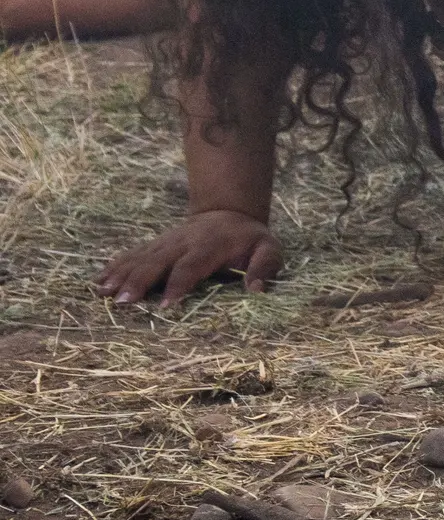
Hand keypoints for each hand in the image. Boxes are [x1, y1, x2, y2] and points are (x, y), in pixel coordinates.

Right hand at [101, 211, 283, 307]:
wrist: (228, 213)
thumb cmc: (250, 239)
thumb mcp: (268, 249)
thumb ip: (265, 267)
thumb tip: (257, 291)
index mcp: (210, 245)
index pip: (191, 266)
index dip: (178, 284)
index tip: (165, 305)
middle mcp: (182, 243)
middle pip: (157, 261)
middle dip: (140, 281)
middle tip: (123, 302)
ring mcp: (165, 242)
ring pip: (140, 258)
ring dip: (121, 275)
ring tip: (103, 293)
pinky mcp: (154, 244)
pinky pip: (132, 255)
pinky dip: (115, 267)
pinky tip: (98, 281)